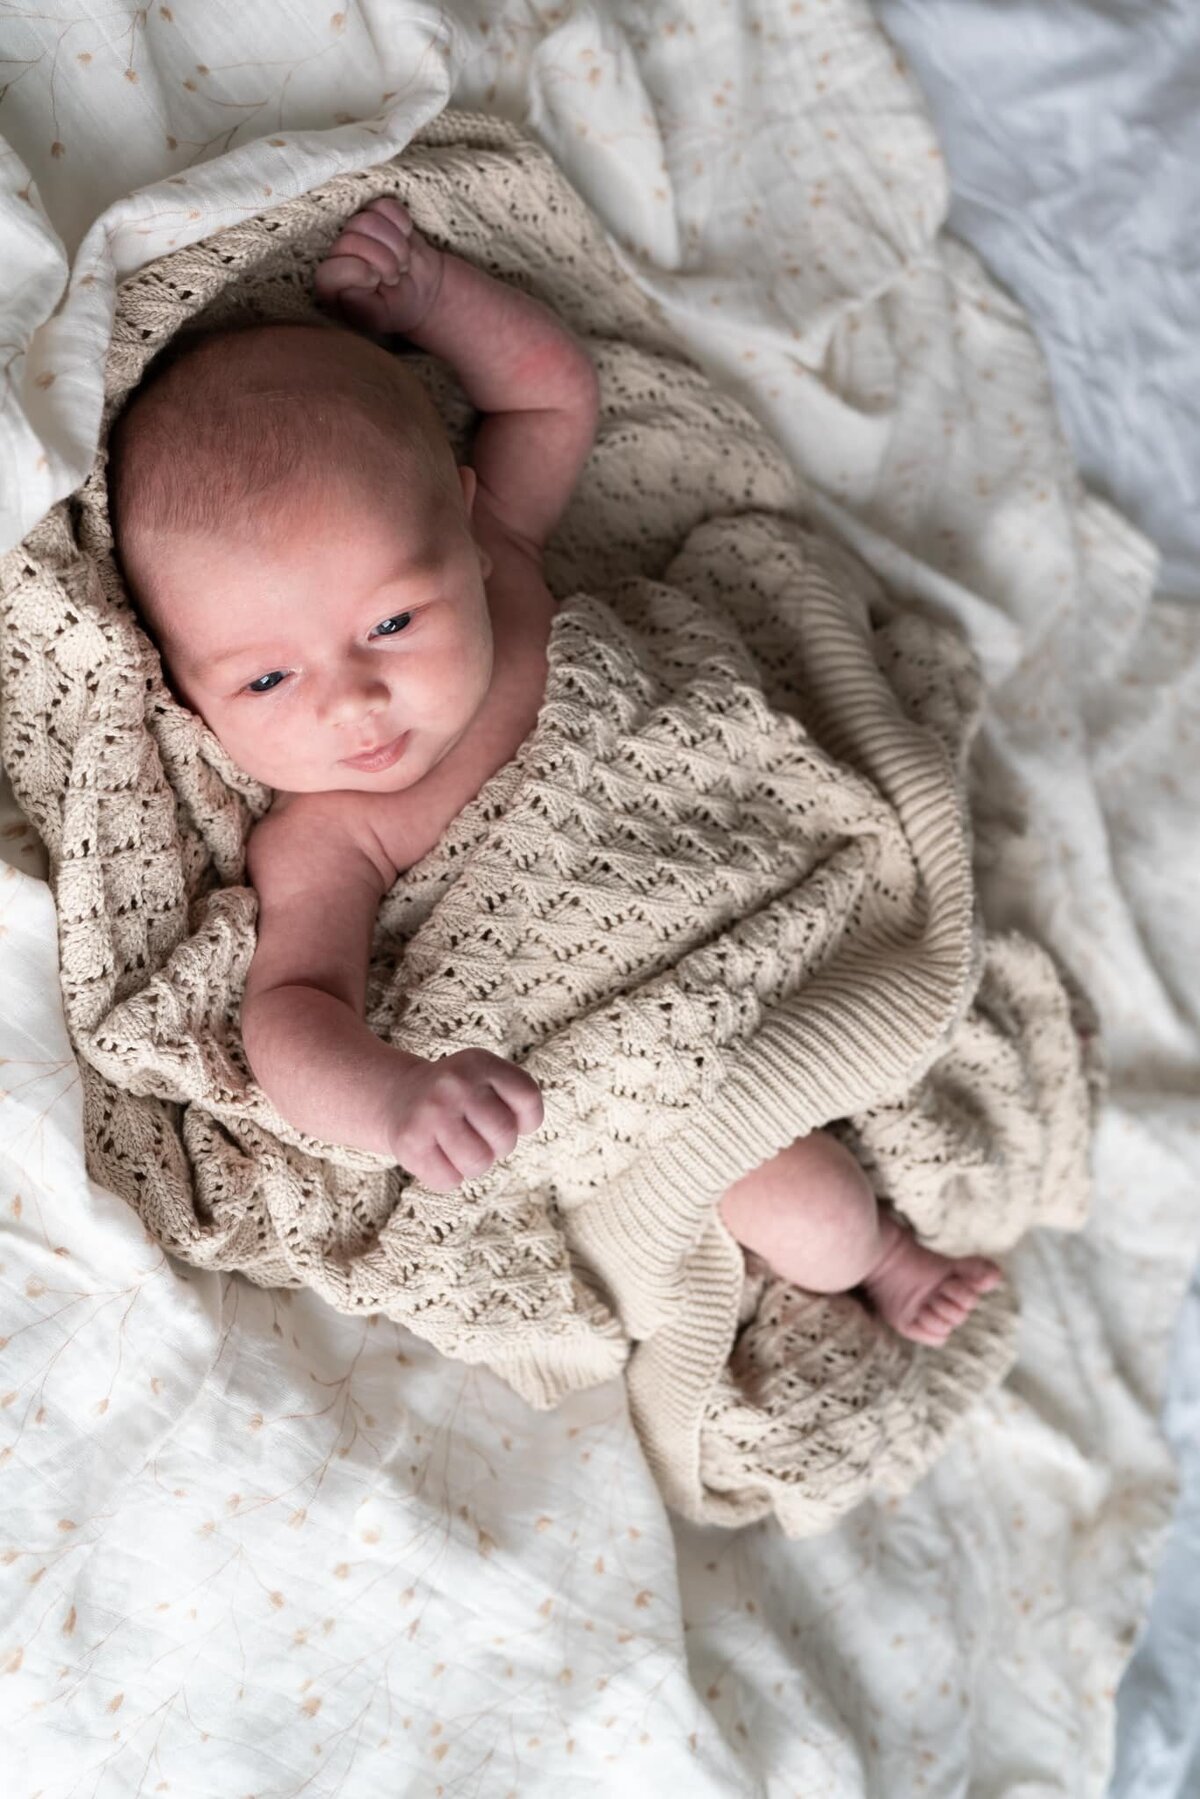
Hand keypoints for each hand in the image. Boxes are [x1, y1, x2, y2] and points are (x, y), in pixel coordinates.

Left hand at [314, 197, 444, 335]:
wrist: (420, 293)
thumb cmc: (394, 310)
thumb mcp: (377, 320)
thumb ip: (360, 308)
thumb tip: (358, 278)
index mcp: (330, 285)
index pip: (329, 271)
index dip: (357, 272)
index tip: (376, 281)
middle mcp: (336, 254)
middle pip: (351, 241)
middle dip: (383, 259)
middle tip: (394, 275)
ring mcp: (355, 231)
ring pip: (368, 221)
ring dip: (395, 243)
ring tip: (401, 262)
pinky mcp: (375, 213)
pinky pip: (385, 205)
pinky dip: (401, 222)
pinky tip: (405, 238)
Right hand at [387, 1048, 543, 1191]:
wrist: (399, 1094)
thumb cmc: (458, 1095)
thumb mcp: (487, 1078)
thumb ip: (517, 1097)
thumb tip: (523, 1128)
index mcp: (479, 1063)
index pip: (528, 1096)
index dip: (527, 1120)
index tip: (511, 1121)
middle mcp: (454, 1083)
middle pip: (505, 1134)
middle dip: (500, 1146)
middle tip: (481, 1138)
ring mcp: (430, 1113)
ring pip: (479, 1162)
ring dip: (475, 1164)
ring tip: (461, 1148)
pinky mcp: (409, 1142)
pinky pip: (449, 1181)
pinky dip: (449, 1177)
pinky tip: (439, 1156)